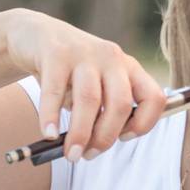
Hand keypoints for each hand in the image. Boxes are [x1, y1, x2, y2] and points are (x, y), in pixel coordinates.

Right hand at [4, 10, 166, 161]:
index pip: (154, 97)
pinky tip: (49, 134)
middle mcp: (111, 57)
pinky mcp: (56, 53)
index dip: (145, 124)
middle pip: (121, 103)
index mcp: (129, 67)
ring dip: (81, 133)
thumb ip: (104, 110)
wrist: (35, 34)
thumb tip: (96, 146)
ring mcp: (84, 53)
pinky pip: (55, 91)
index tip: (123, 138)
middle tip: (88, 155)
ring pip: (90, 99)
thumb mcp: (97, 85)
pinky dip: (51, 117)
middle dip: (106, 137)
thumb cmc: (70, 71)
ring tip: (70, 154)